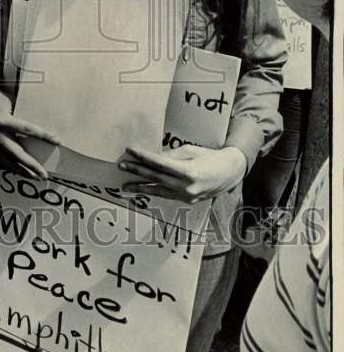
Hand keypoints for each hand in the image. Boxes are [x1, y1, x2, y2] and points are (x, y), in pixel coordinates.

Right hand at [0, 81, 59, 179]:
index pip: (27, 129)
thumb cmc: (0, 97)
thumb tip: (46, 113)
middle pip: (17, 154)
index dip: (43, 136)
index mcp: (2, 120)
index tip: (57, 141)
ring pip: (8, 162)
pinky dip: (11, 168)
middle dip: (32, 165)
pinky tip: (21, 173)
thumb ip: (25, 108)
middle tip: (44, 175)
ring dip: (23, 171)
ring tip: (36, 178)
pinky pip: (1, 161)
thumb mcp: (13, 99)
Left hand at [118, 145, 247, 202]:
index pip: (160, 163)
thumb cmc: (211, 157)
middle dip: (137, 171)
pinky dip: (154, 191)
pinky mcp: (187, 201)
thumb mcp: (191, 150)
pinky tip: (142, 190)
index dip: (143, 156)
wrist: (230, 173)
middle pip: (156, 177)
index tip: (130, 150)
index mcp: (189, 171)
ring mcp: (187, 196)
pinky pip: (166, 195)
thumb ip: (171, 155)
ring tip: (125, 185)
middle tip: (122, 165)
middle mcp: (187, 187)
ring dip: (140, 187)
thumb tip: (153, 158)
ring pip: (158, 190)